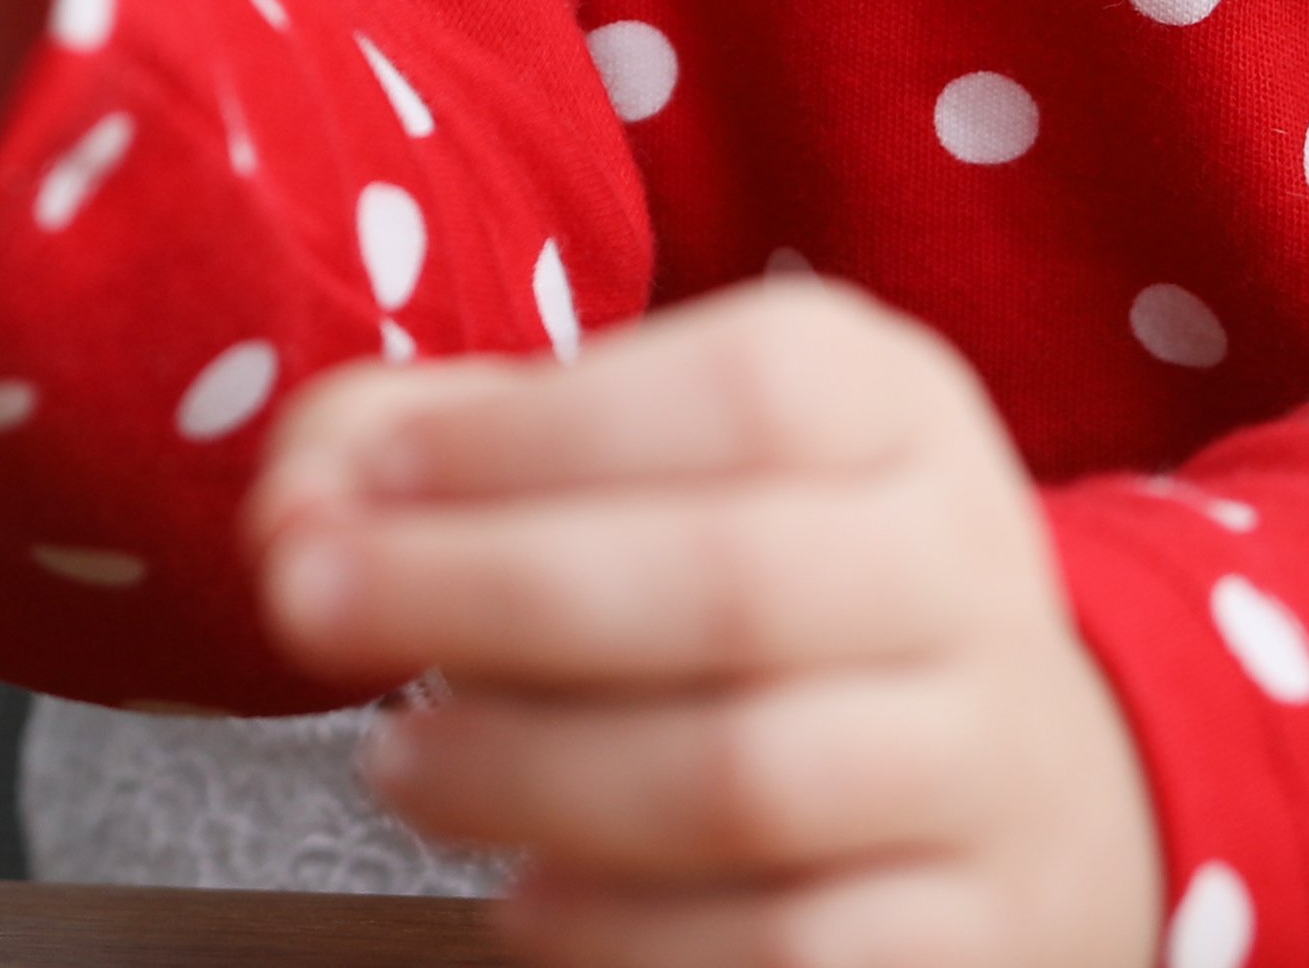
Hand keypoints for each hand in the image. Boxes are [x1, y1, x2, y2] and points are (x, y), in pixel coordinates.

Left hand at [254, 278, 1162, 967]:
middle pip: (731, 583)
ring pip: (751, 779)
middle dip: (484, 596)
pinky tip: (524, 900)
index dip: (524, 439)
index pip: (734, 395)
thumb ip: (428, 447)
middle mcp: (960, 569)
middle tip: (311, 608)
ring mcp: (987, 762)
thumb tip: (294, 508)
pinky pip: (795, 948)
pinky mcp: (977, 931)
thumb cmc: (746, 575)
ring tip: (398, 766)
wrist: (1013, 774)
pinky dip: (630, 934)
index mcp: (884, 405)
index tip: (359, 482)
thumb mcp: (627, 455)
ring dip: (533, 777)